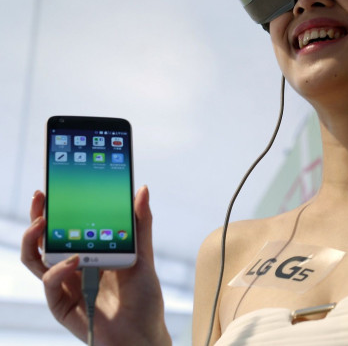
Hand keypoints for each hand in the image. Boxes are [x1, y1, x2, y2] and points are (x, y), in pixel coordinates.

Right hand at [21, 186, 170, 345]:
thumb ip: (140, 225)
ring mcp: (65, 285)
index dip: (56, 207)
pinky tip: (74, 261)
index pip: (65, 225)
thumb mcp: (143, 256)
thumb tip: (141, 189)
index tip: (54, 186)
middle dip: (38, 216)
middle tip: (43, 197)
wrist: (144, 335)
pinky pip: (51, 284)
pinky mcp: (61, 305)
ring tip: (43, 223)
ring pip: (36, 259)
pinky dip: (58, 271)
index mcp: (90, 252)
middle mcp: (73, 267)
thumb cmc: (144, 298)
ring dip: (34, 239)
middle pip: (45, 239)